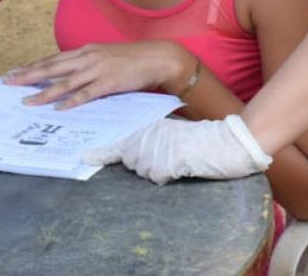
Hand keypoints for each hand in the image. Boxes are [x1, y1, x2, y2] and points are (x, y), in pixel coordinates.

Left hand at [4, 41, 186, 109]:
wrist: (156, 58)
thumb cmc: (131, 59)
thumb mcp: (104, 56)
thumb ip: (86, 63)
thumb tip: (70, 74)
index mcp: (86, 51)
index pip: (53, 59)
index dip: (33, 66)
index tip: (16, 72)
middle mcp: (88, 58)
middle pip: (52, 68)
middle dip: (29, 76)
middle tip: (9, 84)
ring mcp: (98, 70)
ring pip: (64, 83)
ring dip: (44, 93)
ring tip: (27, 102)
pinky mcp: (109, 83)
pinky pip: (86, 94)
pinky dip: (71, 102)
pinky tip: (59, 109)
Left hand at [83, 115, 272, 183]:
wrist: (223, 142)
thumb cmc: (199, 139)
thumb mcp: (171, 133)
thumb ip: (152, 140)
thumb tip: (132, 154)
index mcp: (148, 129)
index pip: (119, 144)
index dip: (101, 153)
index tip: (84, 159)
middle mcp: (147, 138)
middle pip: (132, 162)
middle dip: (145, 164)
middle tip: (168, 157)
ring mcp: (154, 152)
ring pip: (145, 171)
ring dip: (159, 170)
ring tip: (178, 158)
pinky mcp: (163, 164)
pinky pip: (159, 178)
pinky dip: (169, 175)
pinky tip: (182, 165)